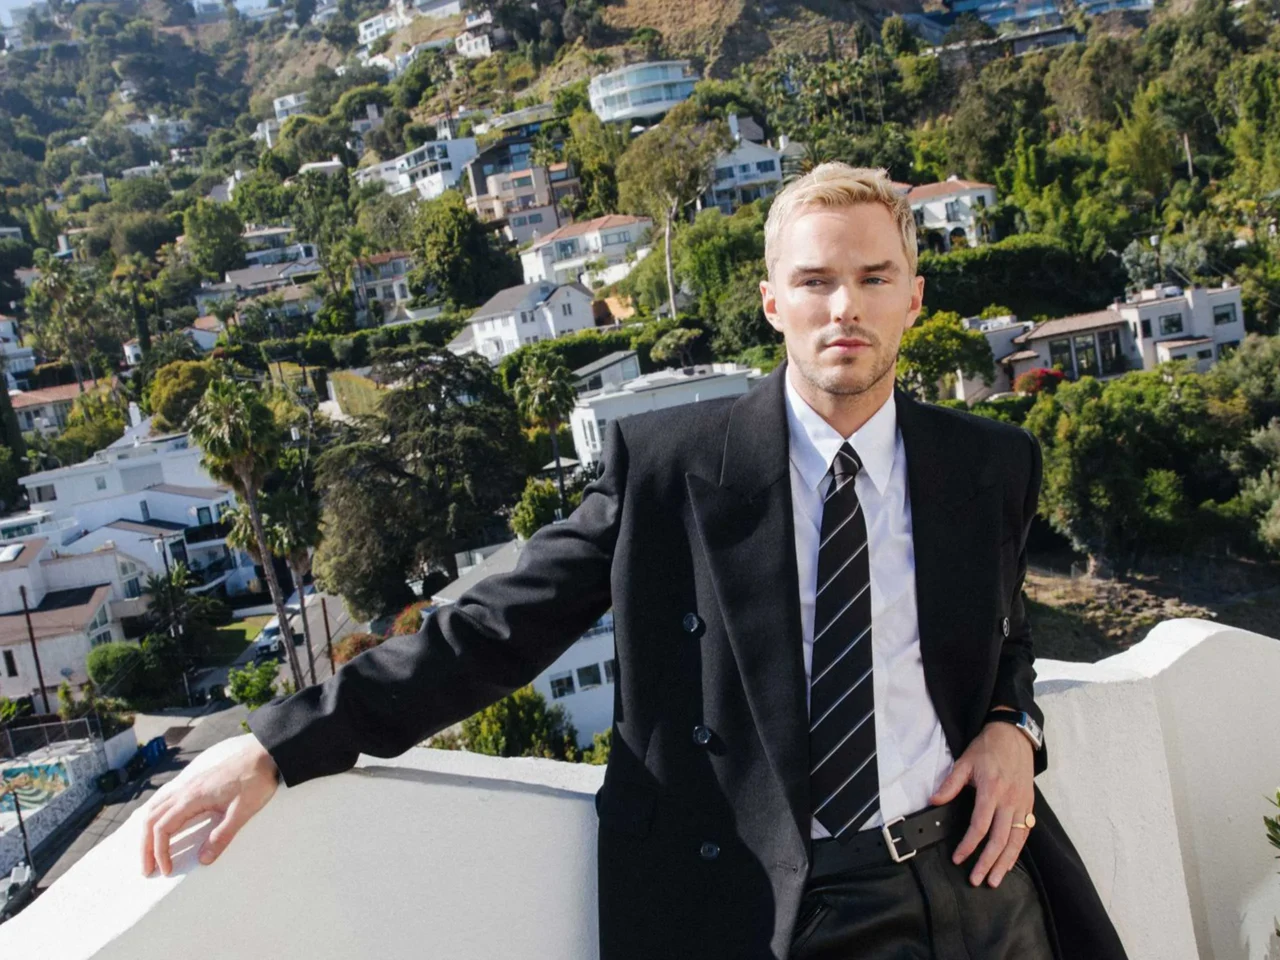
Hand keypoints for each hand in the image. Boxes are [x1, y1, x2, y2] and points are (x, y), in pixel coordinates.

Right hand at [140, 736, 280, 876]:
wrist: (264, 756)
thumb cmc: (256, 781)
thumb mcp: (243, 812)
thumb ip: (222, 836)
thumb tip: (203, 860)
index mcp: (192, 798)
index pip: (162, 828)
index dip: (159, 852)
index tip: (167, 870)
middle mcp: (185, 790)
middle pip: (151, 819)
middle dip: (145, 846)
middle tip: (147, 870)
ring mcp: (189, 785)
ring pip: (155, 808)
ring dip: (148, 832)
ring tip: (149, 852)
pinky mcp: (196, 784)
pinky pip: (166, 800)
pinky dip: (156, 816)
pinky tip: (161, 825)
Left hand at [929, 716, 1033, 888]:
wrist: (1013, 736)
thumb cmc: (988, 749)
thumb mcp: (964, 762)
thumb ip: (950, 784)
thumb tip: (934, 800)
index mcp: (991, 789)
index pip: (980, 825)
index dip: (968, 845)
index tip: (959, 858)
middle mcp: (1009, 800)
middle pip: (999, 839)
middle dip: (987, 862)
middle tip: (977, 879)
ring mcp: (1022, 804)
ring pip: (1015, 841)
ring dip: (1005, 863)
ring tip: (995, 880)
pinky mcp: (1029, 805)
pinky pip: (1025, 833)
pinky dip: (1017, 850)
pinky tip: (1009, 862)